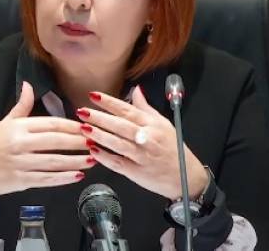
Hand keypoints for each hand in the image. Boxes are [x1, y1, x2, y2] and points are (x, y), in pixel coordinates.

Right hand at [0, 81, 93, 198]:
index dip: (71, 125)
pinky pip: (47, 179)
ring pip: (54, 162)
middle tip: (96, 142)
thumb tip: (29, 84)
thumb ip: (22, 105)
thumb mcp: (5, 122)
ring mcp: (21, 163)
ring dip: (75, 161)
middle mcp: (19, 144)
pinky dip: (63, 178)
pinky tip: (77, 176)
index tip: (87, 126)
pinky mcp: (22, 180)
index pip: (50, 124)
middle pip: (55, 141)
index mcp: (18, 127)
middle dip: (78, 142)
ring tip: (92, 159)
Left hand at [76, 86, 208, 200]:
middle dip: (100, 117)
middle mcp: (147, 138)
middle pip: (121, 125)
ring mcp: (142, 156)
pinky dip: (105, 157)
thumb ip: (146, 108)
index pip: (128, 110)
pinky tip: (93, 151)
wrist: (186, 176)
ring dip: (100, 135)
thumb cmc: (173, 149)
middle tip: (83, 111)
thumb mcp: (163, 124)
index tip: (94, 95)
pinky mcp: (137, 172)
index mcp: (152, 125)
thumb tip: (136, 90)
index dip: (110, 102)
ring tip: (84, 128)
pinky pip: (118, 163)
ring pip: (118, 144)